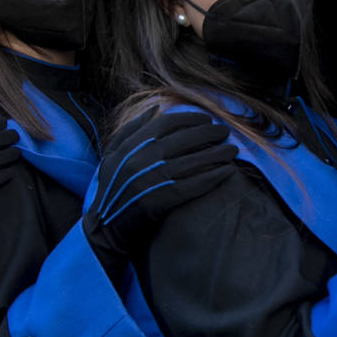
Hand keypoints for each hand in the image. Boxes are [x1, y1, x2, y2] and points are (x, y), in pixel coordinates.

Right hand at [83, 110, 237, 272]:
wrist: (104, 227)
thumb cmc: (110, 189)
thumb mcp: (111, 155)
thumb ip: (130, 130)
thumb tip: (155, 109)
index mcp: (130, 145)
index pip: (166, 123)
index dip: (189, 119)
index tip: (206, 119)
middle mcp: (141, 159)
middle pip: (184, 139)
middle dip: (208, 133)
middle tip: (225, 132)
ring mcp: (152, 179)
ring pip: (192, 161)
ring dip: (217, 154)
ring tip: (232, 150)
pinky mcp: (162, 200)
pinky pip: (193, 184)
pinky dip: (213, 177)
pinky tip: (228, 172)